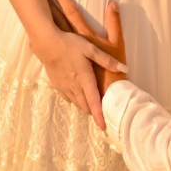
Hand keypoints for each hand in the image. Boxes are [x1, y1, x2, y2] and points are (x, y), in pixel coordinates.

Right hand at [33, 0, 126, 126]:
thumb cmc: (70, 44)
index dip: (98, 115)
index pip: (93, 102)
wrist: (46, 43)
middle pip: (85, 105)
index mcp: (84, 79)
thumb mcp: (91, 49)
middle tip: (101, 115)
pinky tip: (77, 98)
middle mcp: (74, 86)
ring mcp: (64, 87)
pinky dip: (75, 101)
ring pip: (76, 103)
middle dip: (93, 112)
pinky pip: (68, 98)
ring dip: (85, 107)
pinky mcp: (56, 85)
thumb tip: (124, 68)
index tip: (103, 127)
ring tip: (92, 108)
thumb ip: (107, 60)